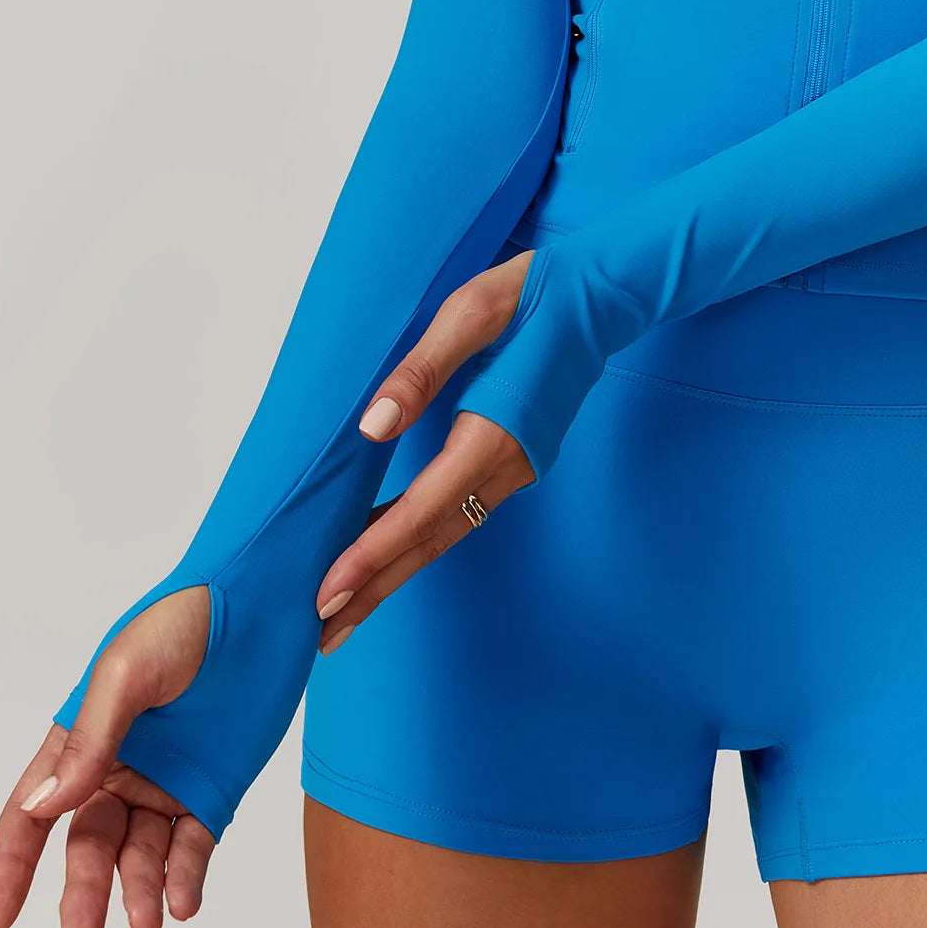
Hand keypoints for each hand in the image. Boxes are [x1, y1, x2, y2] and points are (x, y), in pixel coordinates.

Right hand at [0, 586, 216, 927]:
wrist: (264, 603)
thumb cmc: (186, 620)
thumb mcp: (127, 672)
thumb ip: (91, 740)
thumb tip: (46, 805)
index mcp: (81, 738)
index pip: (33, 813)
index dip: (10, 866)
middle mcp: (118, 769)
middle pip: (88, 846)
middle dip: (81, 897)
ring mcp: (166, 782)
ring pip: (140, 855)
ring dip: (138, 891)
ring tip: (146, 919)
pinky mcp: (214, 788)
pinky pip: (192, 845)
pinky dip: (185, 877)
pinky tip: (182, 903)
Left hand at [314, 250, 535, 652]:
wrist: (603, 295)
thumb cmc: (532, 294)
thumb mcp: (470, 313)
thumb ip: (420, 372)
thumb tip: (371, 428)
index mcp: (493, 434)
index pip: (421, 510)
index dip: (371, 556)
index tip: (327, 593)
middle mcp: (508, 466)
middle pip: (431, 542)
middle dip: (375, 588)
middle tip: (323, 634)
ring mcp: (514, 470)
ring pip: (445, 535)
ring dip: (394, 573)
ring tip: (346, 611)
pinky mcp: (511, 463)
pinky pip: (457, 515)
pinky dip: (417, 542)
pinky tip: (386, 553)